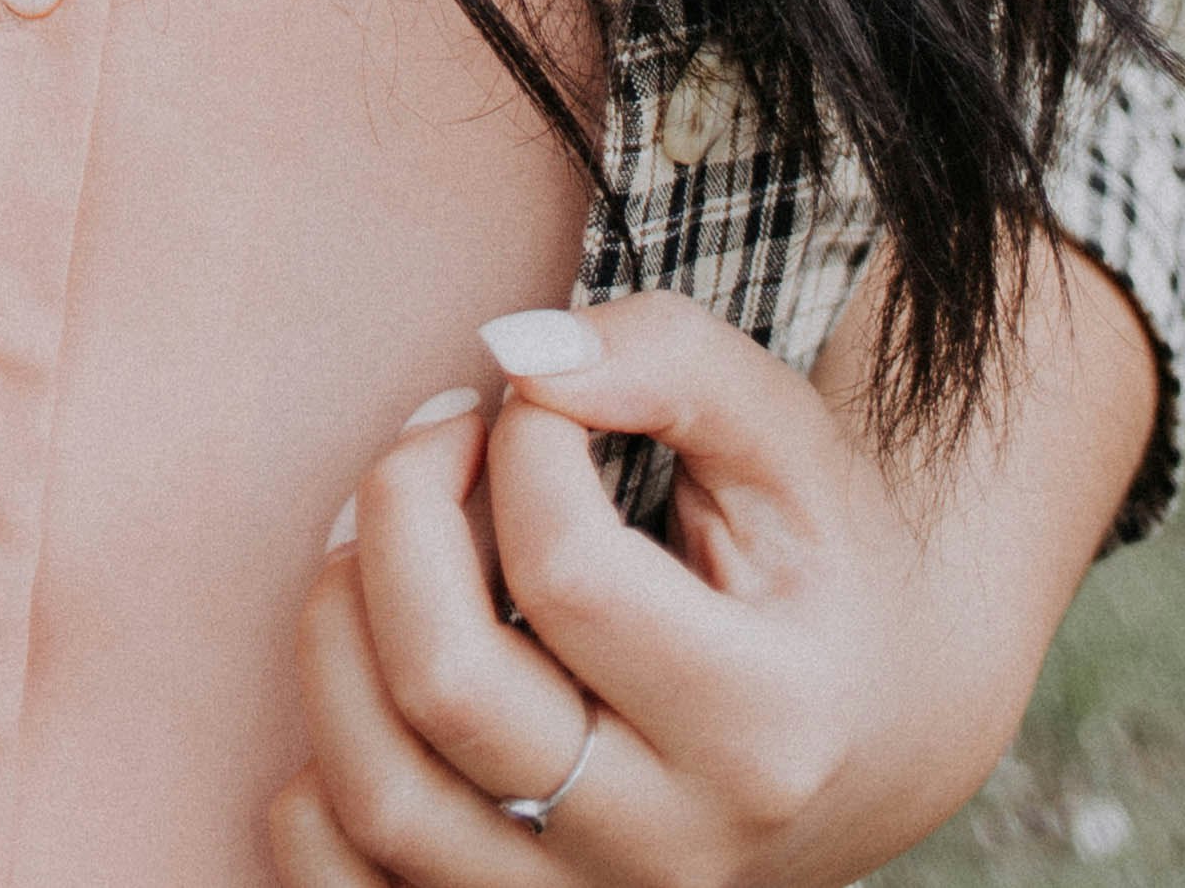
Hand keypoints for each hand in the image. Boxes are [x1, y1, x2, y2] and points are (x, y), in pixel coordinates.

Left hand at [267, 257, 1156, 887]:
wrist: (871, 730)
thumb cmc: (814, 563)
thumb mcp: (785, 438)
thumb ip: (667, 360)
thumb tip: (518, 351)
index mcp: (765, 727)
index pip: (567, 568)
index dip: (521, 436)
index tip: (537, 395)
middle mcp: (676, 848)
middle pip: (448, 684)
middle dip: (399, 510)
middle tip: (440, 436)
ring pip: (381, 793)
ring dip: (336, 626)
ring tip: (383, 540)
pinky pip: (348, 884)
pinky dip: (313, 785)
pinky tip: (372, 680)